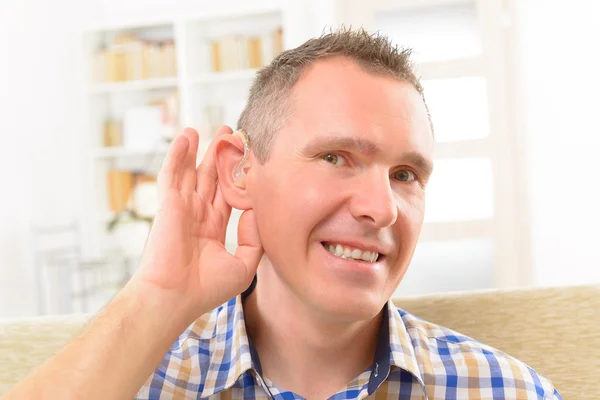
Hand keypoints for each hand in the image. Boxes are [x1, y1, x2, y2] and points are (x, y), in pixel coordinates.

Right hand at [129, 126, 262, 324]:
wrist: (175, 297)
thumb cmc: (206, 289)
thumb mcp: (243, 266)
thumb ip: (254, 239)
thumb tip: (255, 210)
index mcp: (212, 229)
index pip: (229, 196)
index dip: (240, 179)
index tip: (253, 161)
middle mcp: (197, 215)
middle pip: (212, 178)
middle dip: (223, 157)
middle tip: (235, 136)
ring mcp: (182, 207)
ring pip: (193, 171)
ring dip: (202, 149)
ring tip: (216, 130)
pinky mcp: (168, 203)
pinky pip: (172, 172)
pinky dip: (178, 153)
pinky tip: (187, 135)